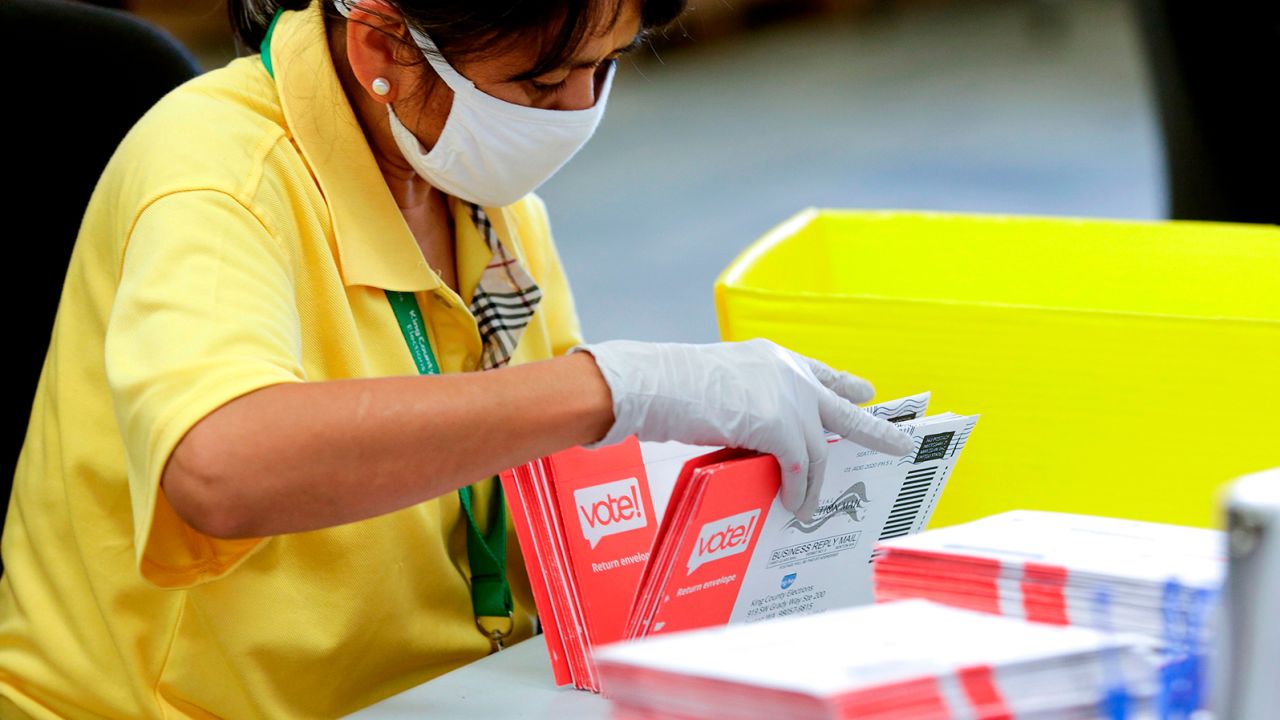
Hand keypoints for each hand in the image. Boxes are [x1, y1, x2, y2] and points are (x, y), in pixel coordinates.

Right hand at [574, 339, 913, 519]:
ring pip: (819, 449)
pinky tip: (794, 503)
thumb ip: (747, 405)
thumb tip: (757, 435)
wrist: (654, 383)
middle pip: (843, 407)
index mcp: (772, 359)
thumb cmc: (669, 386)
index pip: (819, 374)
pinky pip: (800, 467)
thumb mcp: (718, 388)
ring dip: (816, 484)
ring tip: (810, 509)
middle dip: (875, 429)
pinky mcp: (780, 424)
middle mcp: (787, 374)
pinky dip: (799, 489)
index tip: (864, 391)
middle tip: (902, 443)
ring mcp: (787, 398)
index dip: (842, 386)